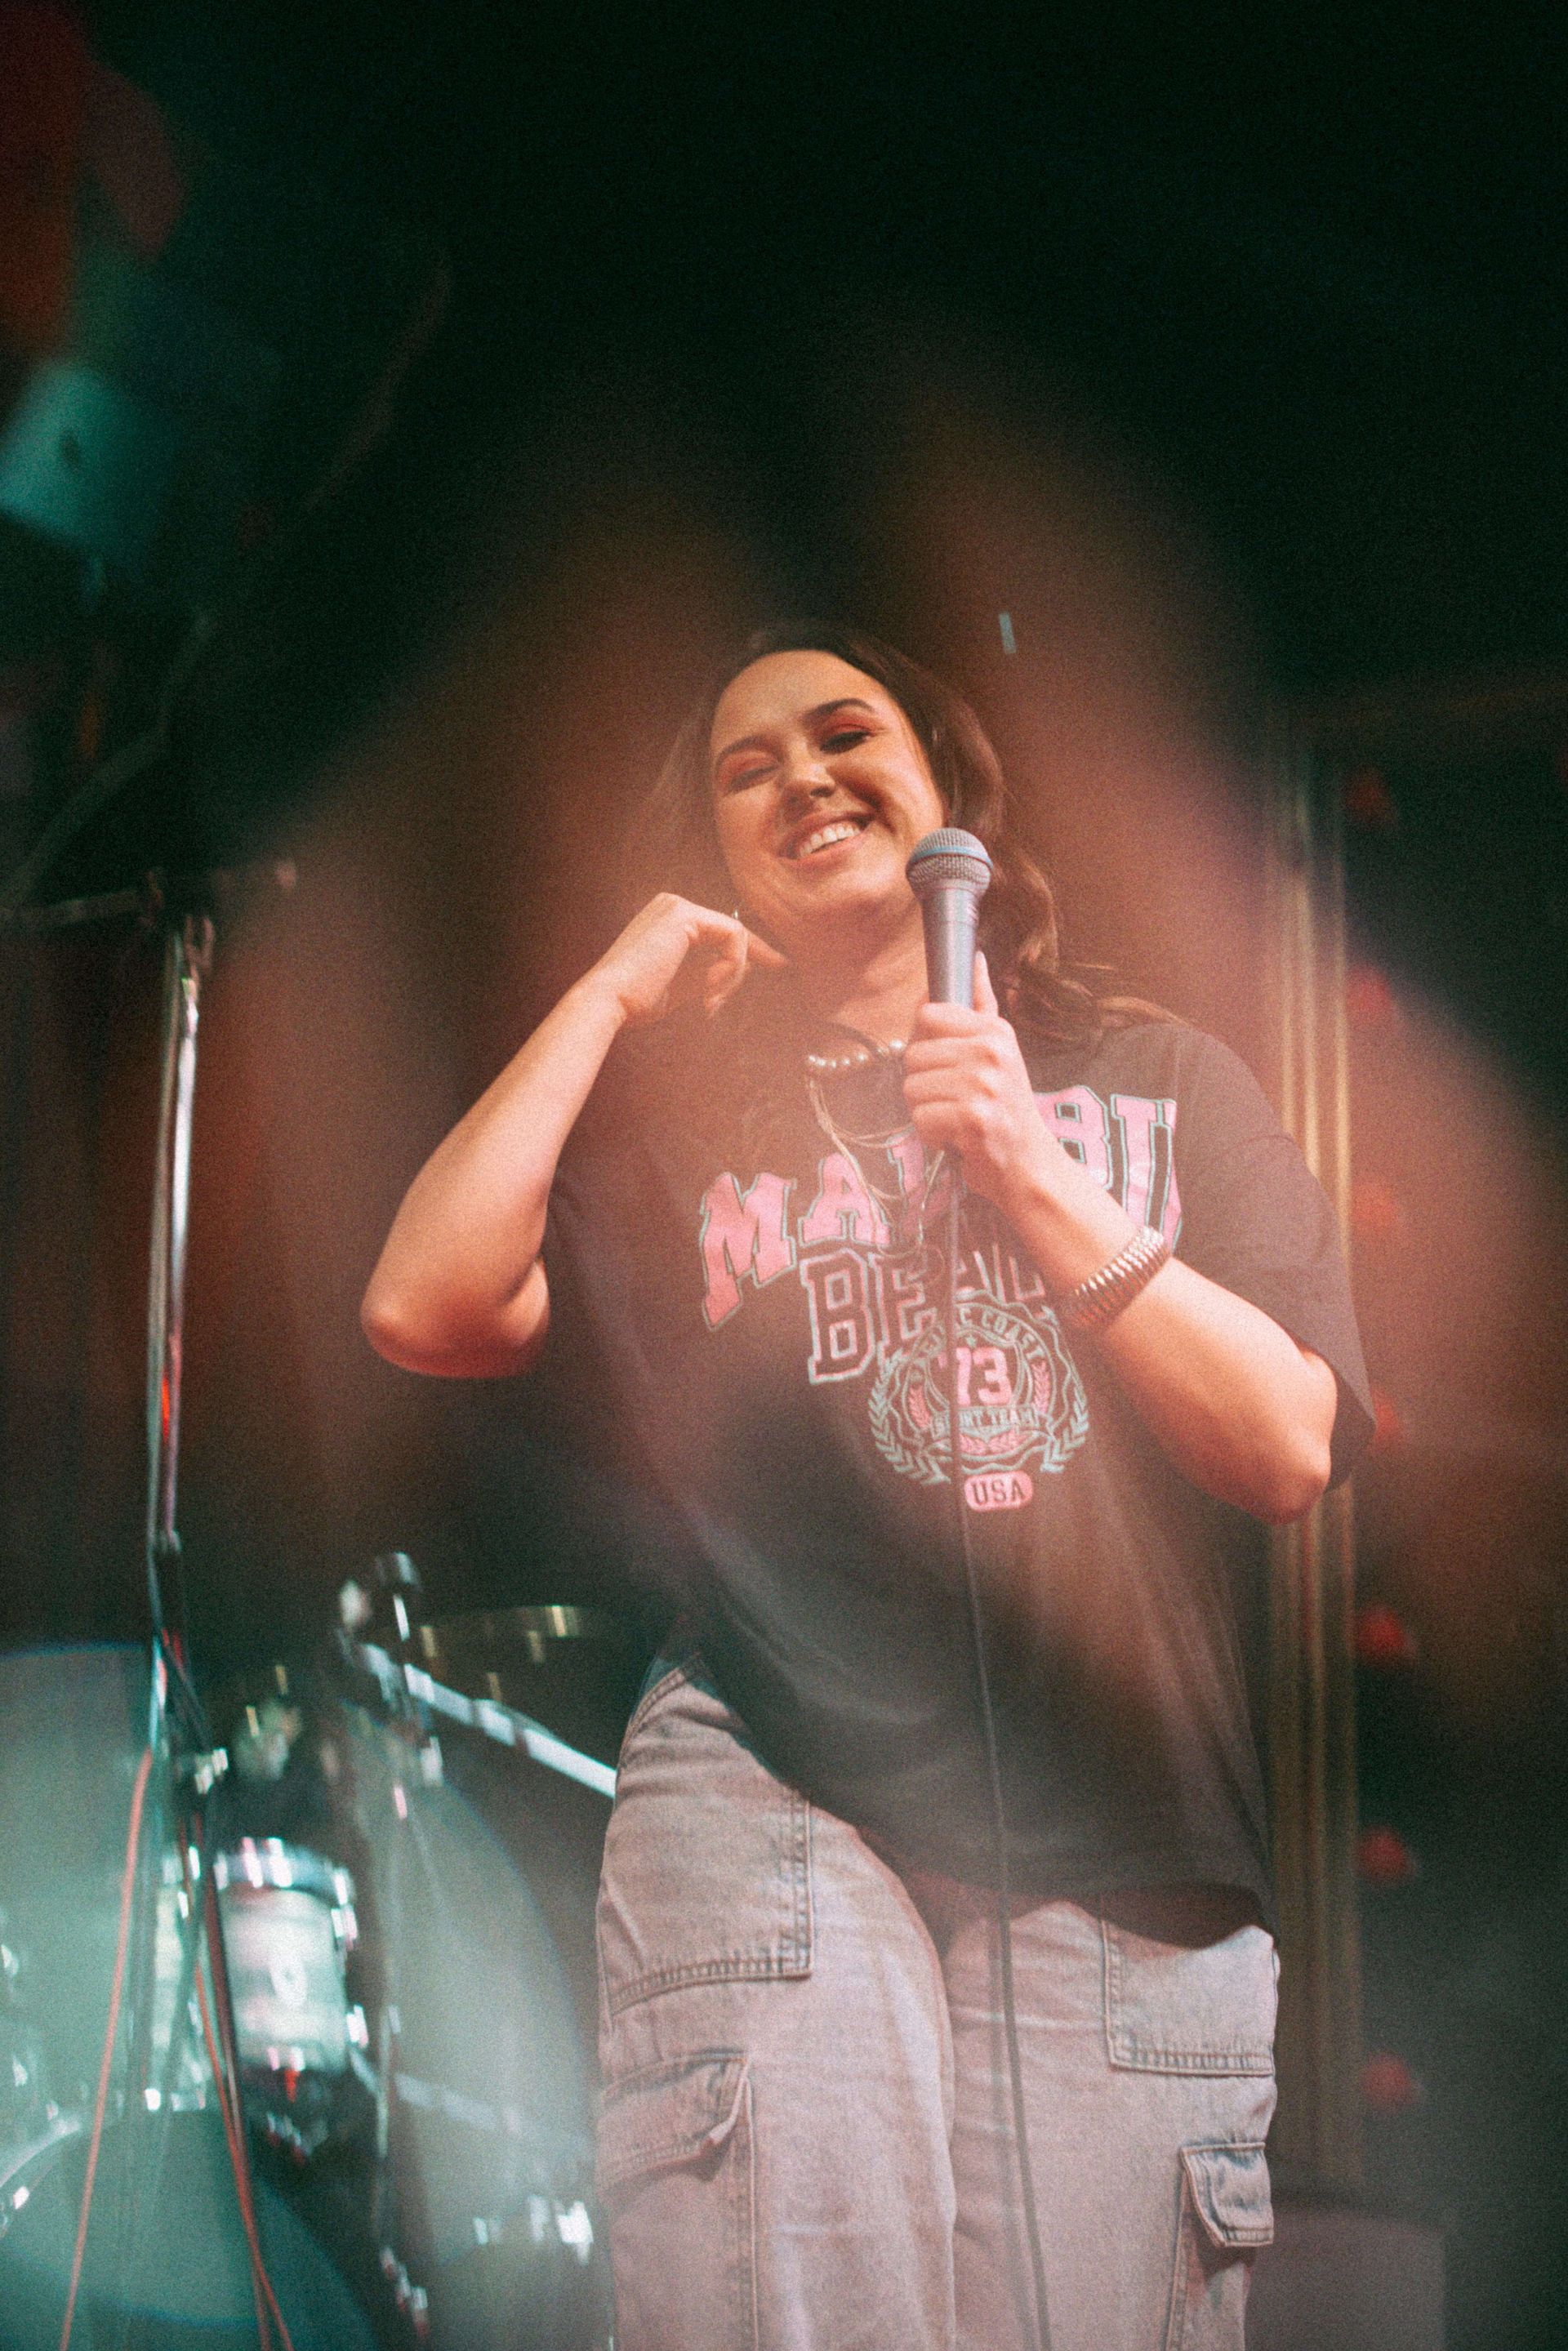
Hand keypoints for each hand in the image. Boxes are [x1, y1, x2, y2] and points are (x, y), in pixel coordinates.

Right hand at [584, 893, 787, 1027]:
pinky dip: (730, 967)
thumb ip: (710, 971)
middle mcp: (673, 904)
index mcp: (669, 919)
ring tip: (709, 1001)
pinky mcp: (683, 915)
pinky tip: (707, 990)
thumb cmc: (636, 1001)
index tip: (779, 964)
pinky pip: (733, 937)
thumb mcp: (682, 985)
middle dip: (745, 965)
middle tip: (742, 991)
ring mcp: (678, 906)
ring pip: (736, 936)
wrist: (609, 1002)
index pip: (722, 930)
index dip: (753, 950)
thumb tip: (745, 967)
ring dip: (733, 974)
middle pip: (733, 930)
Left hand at [902, 955, 1056, 1209]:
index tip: (945, 1064)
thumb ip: (983, 1005)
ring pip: (911, 1089)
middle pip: (912, 1055)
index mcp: (995, 1031)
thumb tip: (974, 958)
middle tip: (956, 1100)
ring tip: (957, 1119)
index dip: (925, 1043)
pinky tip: (958, 1138)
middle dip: (925, 1085)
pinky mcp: (973, 1119)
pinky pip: (919, 1120)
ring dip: (927, 1112)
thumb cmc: (1006, 1108)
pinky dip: (932, 1136)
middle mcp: (992, 1052)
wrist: (1029, 1165)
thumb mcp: (1001, 1049)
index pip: (927, 1015)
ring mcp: (984, 1085)